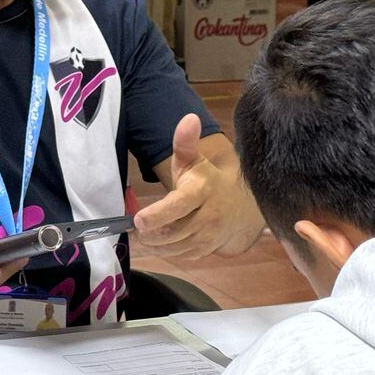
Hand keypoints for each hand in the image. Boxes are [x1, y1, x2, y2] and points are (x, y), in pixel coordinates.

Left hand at [134, 114, 263, 260]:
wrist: (238, 207)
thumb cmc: (207, 180)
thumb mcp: (194, 160)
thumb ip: (185, 142)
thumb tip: (189, 119)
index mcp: (202, 190)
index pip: (180, 205)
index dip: (158, 214)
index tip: (138, 219)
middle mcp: (208, 216)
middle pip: (172, 231)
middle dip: (149, 232)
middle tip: (135, 226)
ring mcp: (208, 237)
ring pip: (173, 247)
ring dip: (154, 243)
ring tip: (144, 233)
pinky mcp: (204, 251)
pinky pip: (178, 256)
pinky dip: (163, 251)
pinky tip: (157, 240)